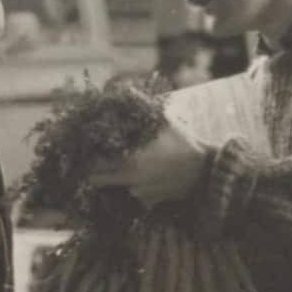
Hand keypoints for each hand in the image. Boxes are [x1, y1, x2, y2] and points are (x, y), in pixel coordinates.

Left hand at [88, 117, 210, 208]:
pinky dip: (133, 187)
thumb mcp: (162, 120)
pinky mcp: (149, 203)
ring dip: (115, 179)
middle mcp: (129, 181)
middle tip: (95, 160)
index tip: (86, 148)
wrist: (206, 170)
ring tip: (124, 166)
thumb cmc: (183, 142)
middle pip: (96, 180)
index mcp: (128, 160)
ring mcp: (139, 194)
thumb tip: (124, 89)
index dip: (87, 155)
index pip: (93, 162)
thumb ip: (140, 105)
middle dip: (93, 170)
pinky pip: (134, 195)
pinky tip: (144, 175)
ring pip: (116, 188)